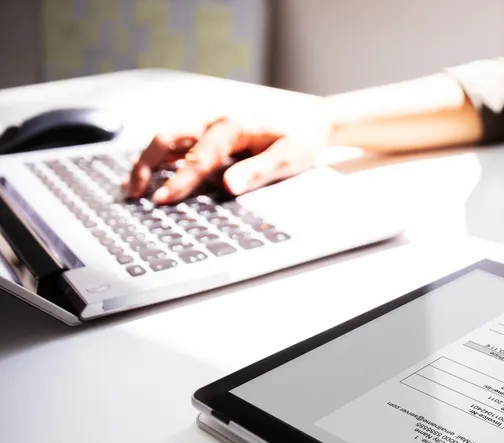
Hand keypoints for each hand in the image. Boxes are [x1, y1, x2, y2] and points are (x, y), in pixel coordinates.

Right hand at [123, 111, 331, 203]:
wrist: (311, 121)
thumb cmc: (300, 139)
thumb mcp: (287, 158)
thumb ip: (257, 171)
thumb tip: (228, 187)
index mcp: (232, 126)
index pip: (198, 157)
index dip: (179, 181)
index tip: (161, 200)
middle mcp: (214, 120)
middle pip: (168, 137)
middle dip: (146, 164)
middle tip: (132, 193)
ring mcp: (209, 124)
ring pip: (168, 138)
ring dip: (147, 161)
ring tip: (131, 188)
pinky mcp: (210, 132)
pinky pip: (179, 143)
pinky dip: (160, 158)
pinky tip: (150, 176)